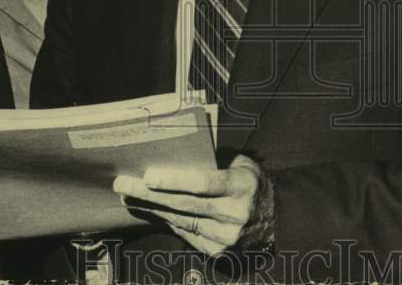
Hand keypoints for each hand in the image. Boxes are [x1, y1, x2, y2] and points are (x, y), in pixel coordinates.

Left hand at [112, 155, 273, 255]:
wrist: (278, 221)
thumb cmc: (255, 186)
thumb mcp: (244, 165)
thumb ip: (217, 159)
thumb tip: (183, 150)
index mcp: (241, 187)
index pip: (204, 183)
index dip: (175, 180)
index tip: (149, 175)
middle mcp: (233, 214)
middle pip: (184, 204)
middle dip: (149, 194)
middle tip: (124, 184)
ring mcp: (225, 237)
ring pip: (180, 221)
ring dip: (151, 209)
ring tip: (128, 197)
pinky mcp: (218, 252)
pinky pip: (185, 234)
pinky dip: (165, 222)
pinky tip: (150, 211)